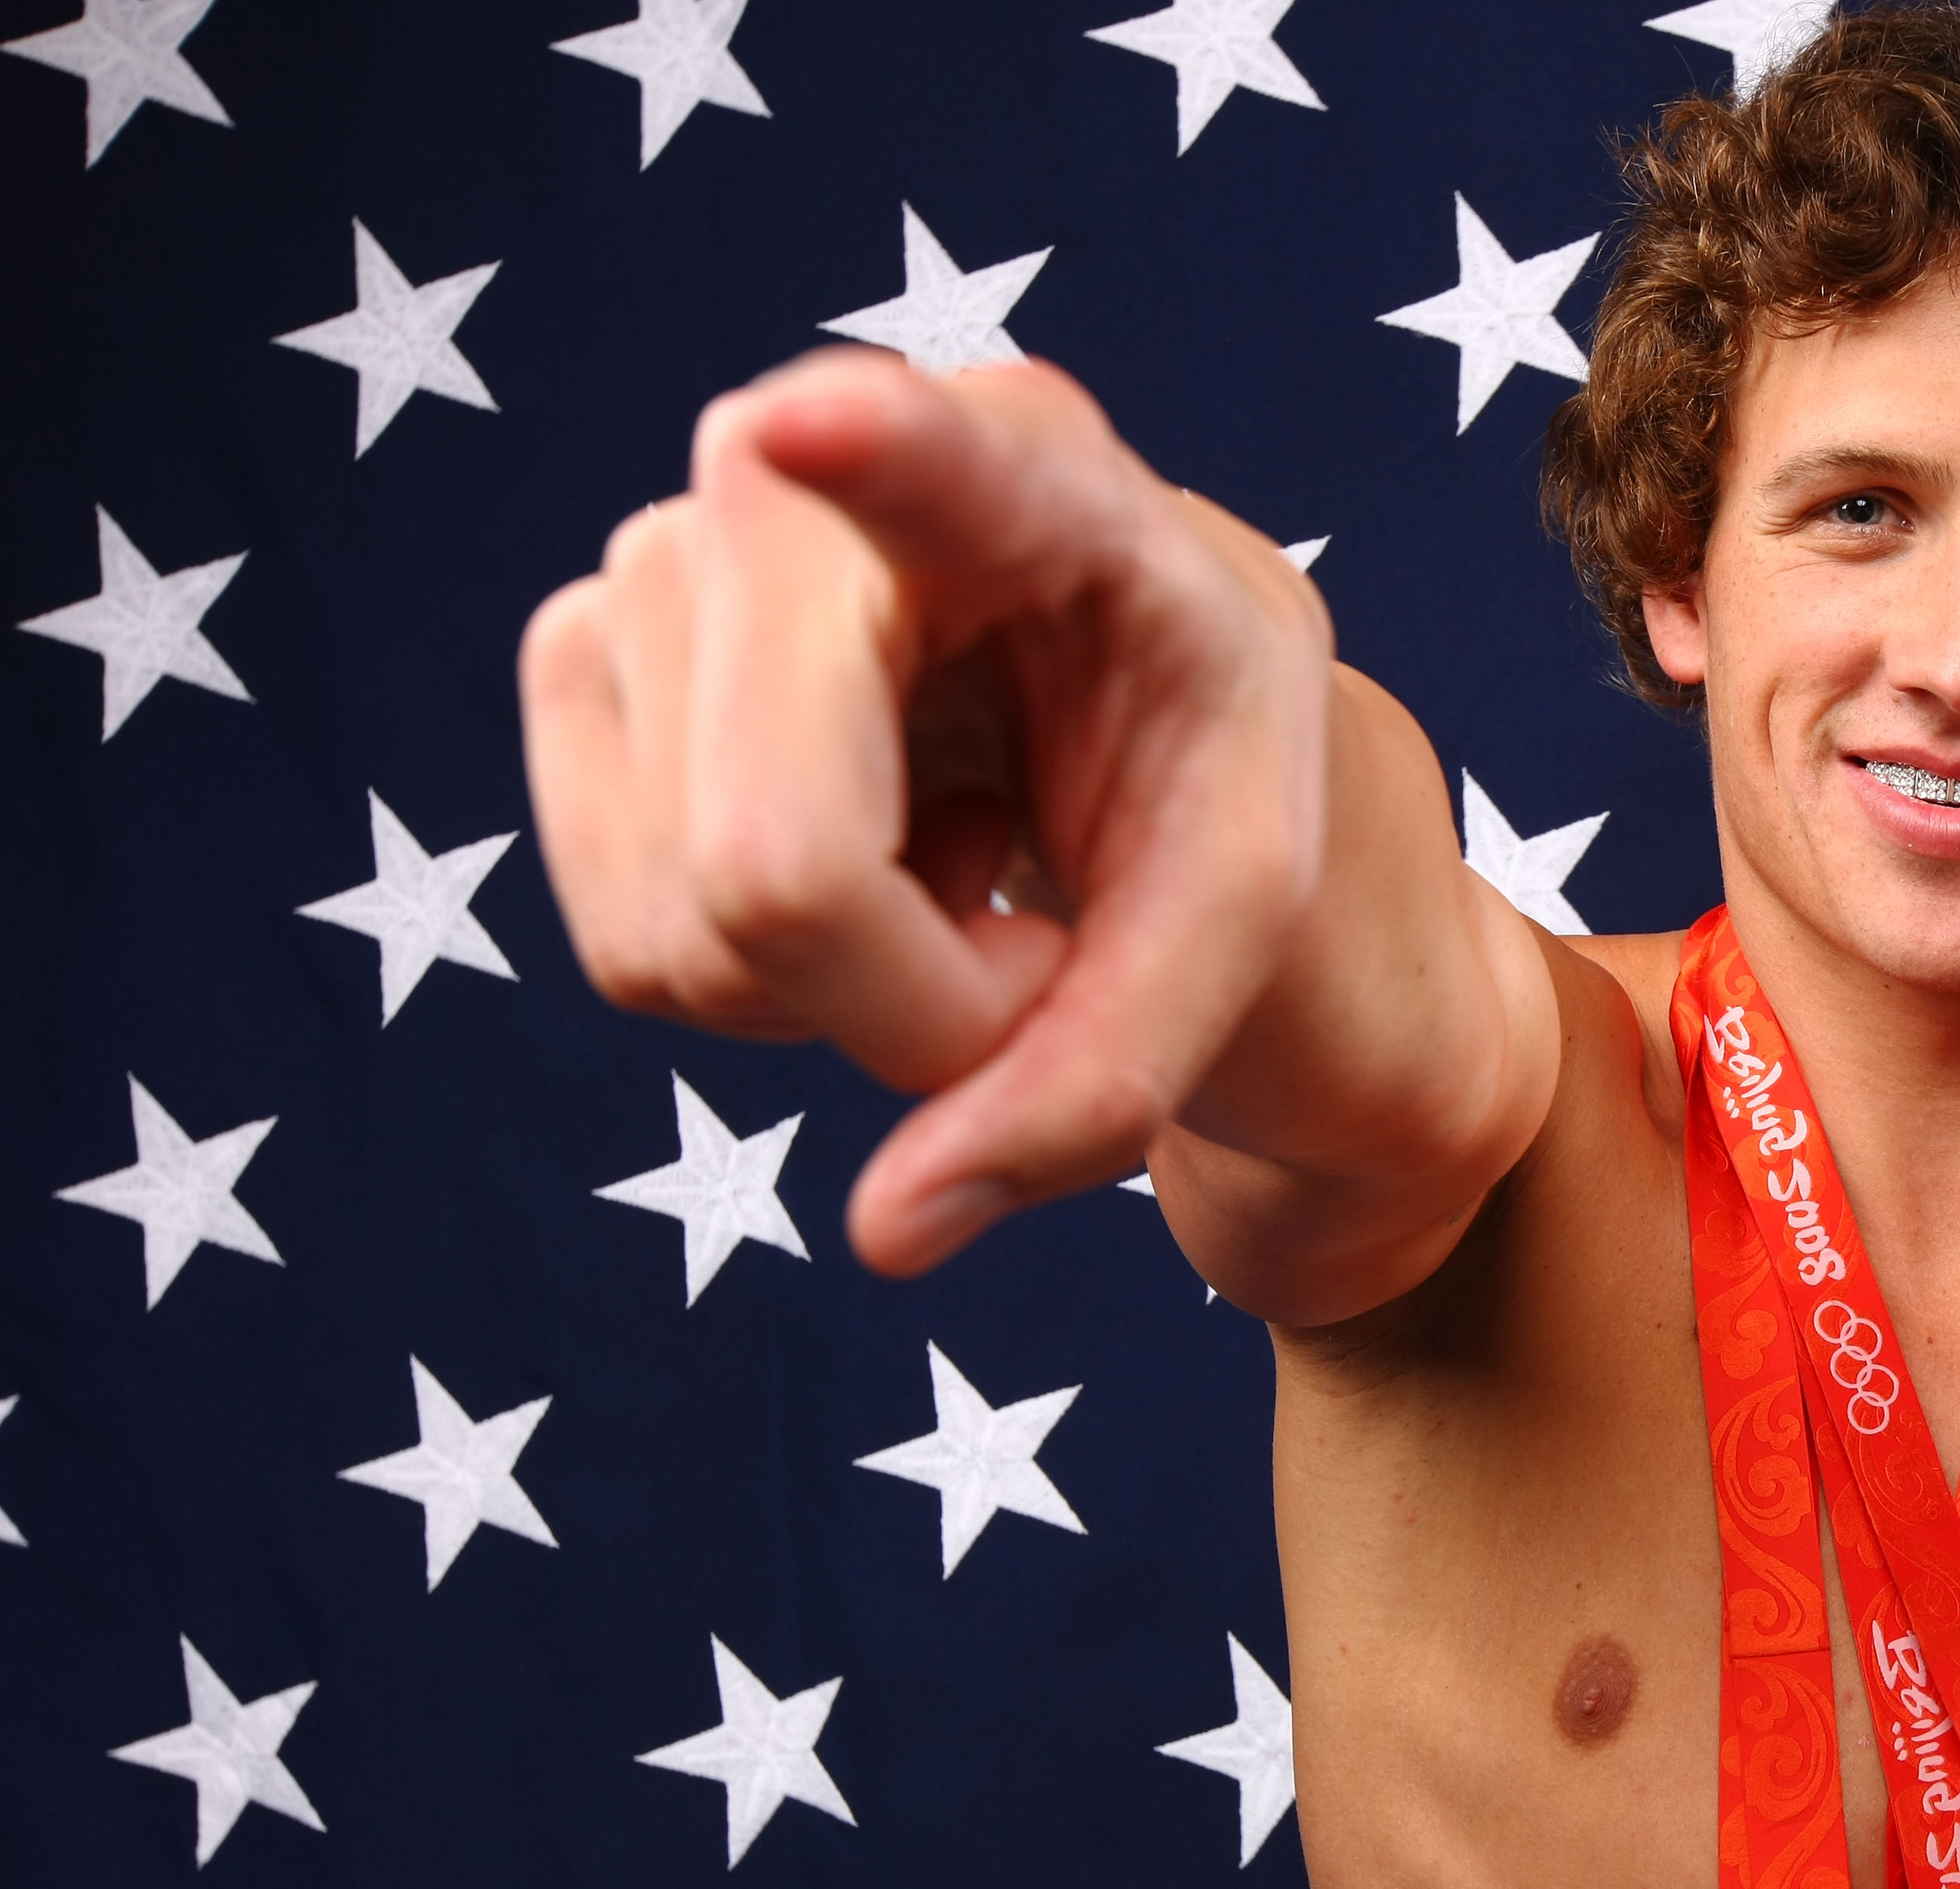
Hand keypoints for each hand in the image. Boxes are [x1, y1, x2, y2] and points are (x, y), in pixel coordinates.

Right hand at [519, 348, 1332, 1272]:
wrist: (1131, 722)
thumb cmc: (1199, 781)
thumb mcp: (1229, 932)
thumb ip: (1102, 1084)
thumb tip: (889, 1235)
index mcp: (1046, 475)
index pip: (940, 459)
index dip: (871, 453)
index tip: (808, 428)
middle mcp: (807, 465)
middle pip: (776, 865)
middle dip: (907, 1004)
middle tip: (1031, 955)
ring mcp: (656, 556)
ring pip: (683, 935)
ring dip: (847, 990)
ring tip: (961, 865)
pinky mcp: (576, 656)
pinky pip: (632, 948)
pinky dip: (766, 976)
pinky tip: (868, 853)